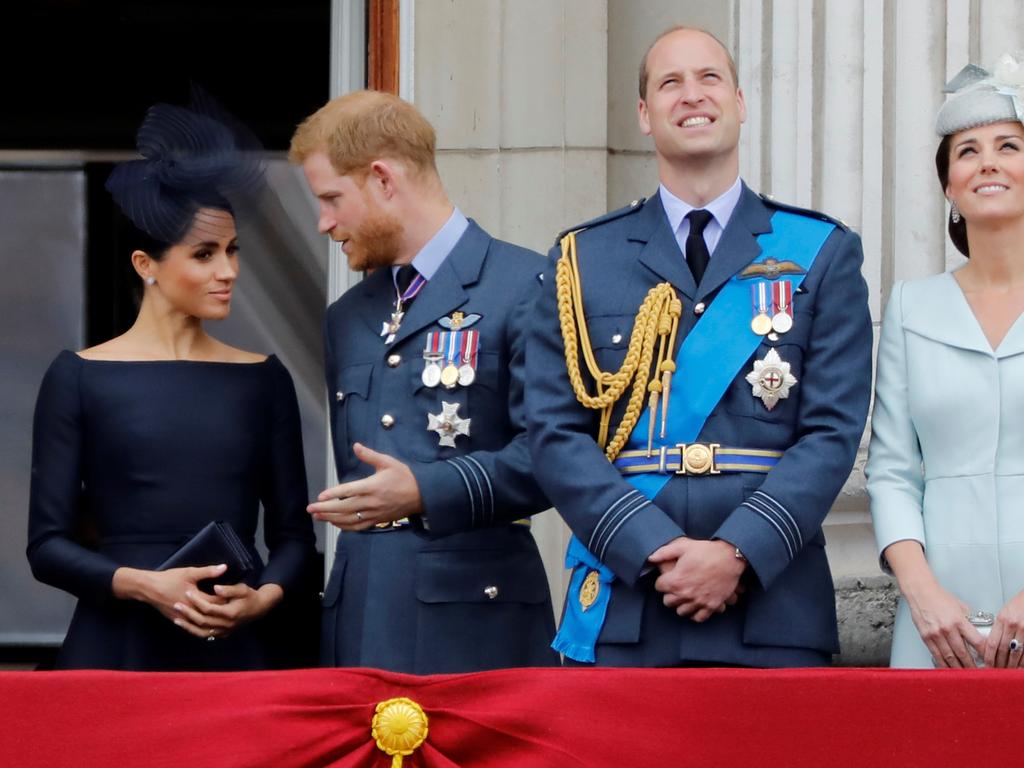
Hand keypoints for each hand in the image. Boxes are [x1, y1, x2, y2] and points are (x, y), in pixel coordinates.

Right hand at [112, 564, 228, 635]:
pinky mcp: (177, 621)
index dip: (227, 601)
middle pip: (211, 615)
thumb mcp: (189, 572)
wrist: (148, 588)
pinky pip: (192, 628)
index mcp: (195, 599)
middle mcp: (190, 612)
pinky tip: (209, 626)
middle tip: (235, 609)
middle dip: (222, 612)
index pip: (216, 603)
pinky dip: (201, 628)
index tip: (237, 598)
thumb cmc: (169, 579)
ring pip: (201, 625)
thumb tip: (225, 568)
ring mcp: (182, 619)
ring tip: (224, 618)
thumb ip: (208, 571)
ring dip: (213, 622)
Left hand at [173, 582, 283, 639]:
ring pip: (202, 632)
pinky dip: (195, 632)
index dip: (197, 601)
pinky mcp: (223, 634)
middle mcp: (226, 625)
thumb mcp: (242, 589)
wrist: (260, 609)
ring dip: (188, 626)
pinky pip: (206, 635)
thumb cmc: (250, 596)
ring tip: (176, 619)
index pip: (208, 608)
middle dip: (188, 613)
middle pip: (203, 621)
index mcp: (230, 613)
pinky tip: (187, 627)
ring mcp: (224, 631)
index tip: (187, 592)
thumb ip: (229, 589)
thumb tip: (215, 588)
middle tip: (176, 604)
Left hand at [307, 443, 422, 529]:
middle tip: (310, 509)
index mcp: (373, 486)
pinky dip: (344, 526)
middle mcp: (371, 502)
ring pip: (348, 519)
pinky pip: (358, 526)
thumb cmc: (405, 477)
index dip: (333, 494)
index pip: (348, 491)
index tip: (320, 496)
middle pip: (344, 508)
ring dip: (331, 518)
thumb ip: (370, 455)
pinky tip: (334, 523)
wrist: (422, 496)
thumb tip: (355, 446)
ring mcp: (374, 513)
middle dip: (325, 509)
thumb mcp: (388, 462)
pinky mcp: (377, 520)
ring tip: (317, 516)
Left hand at [647, 537, 745, 621]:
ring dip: (681, 604)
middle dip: (669, 594)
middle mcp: (685, 594)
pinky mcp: (712, 605)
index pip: (659, 587)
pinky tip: (695, 605)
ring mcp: (699, 601)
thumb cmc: (706, 550)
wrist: (730, 557)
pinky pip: (698, 617)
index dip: (662, 581)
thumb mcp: (683, 546)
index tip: (667, 577)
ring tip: (684, 596)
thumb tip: (650, 558)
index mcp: (676, 580)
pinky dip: (695, 613)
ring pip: (681, 611)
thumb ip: (664, 553)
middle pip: (668, 602)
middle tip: (675, 587)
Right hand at [902, 578, 983, 667]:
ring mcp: (936, 634)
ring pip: (949, 657)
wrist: (920, 592)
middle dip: (972, 666)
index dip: (984, 654)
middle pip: (963, 653)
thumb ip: (968, 620)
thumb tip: (975, 631)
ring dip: (958, 668)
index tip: (987, 660)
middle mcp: (948, 629)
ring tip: (964, 674)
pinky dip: (943, 664)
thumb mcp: (960, 606)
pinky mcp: (926, 637)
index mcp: (959, 621)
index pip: (976, 642)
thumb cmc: (938, 596)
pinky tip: (948, 669)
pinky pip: (936, 655)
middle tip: (977, 672)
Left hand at [983, 590, 1023, 667]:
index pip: (991, 643)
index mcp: (1002, 619)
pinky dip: (1023, 661)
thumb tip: (991, 645)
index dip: (988, 656)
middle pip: (1003, 650)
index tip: (987, 664)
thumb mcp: (1004, 613)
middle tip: (997, 671)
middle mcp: (1013, 625)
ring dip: (1011, 665)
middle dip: (999, 663)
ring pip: (1016, 654)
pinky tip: (1019, 666)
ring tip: (1007, 671)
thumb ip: (998, 628)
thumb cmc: (1019, 605)